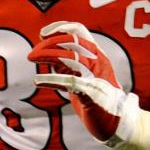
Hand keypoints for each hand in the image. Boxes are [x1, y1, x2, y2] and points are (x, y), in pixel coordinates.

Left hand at [28, 21, 139, 143]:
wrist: (118, 123)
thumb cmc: (98, 98)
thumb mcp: (82, 74)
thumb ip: (66, 63)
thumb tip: (45, 51)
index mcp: (97, 54)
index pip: (79, 29)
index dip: (60, 27)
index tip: (42, 33)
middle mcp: (98, 61)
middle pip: (72, 40)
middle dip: (49, 43)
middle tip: (32, 54)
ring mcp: (96, 76)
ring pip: (70, 56)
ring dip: (47, 55)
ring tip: (32, 58)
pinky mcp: (91, 93)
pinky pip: (69, 82)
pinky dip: (50, 80)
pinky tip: (37, 81)